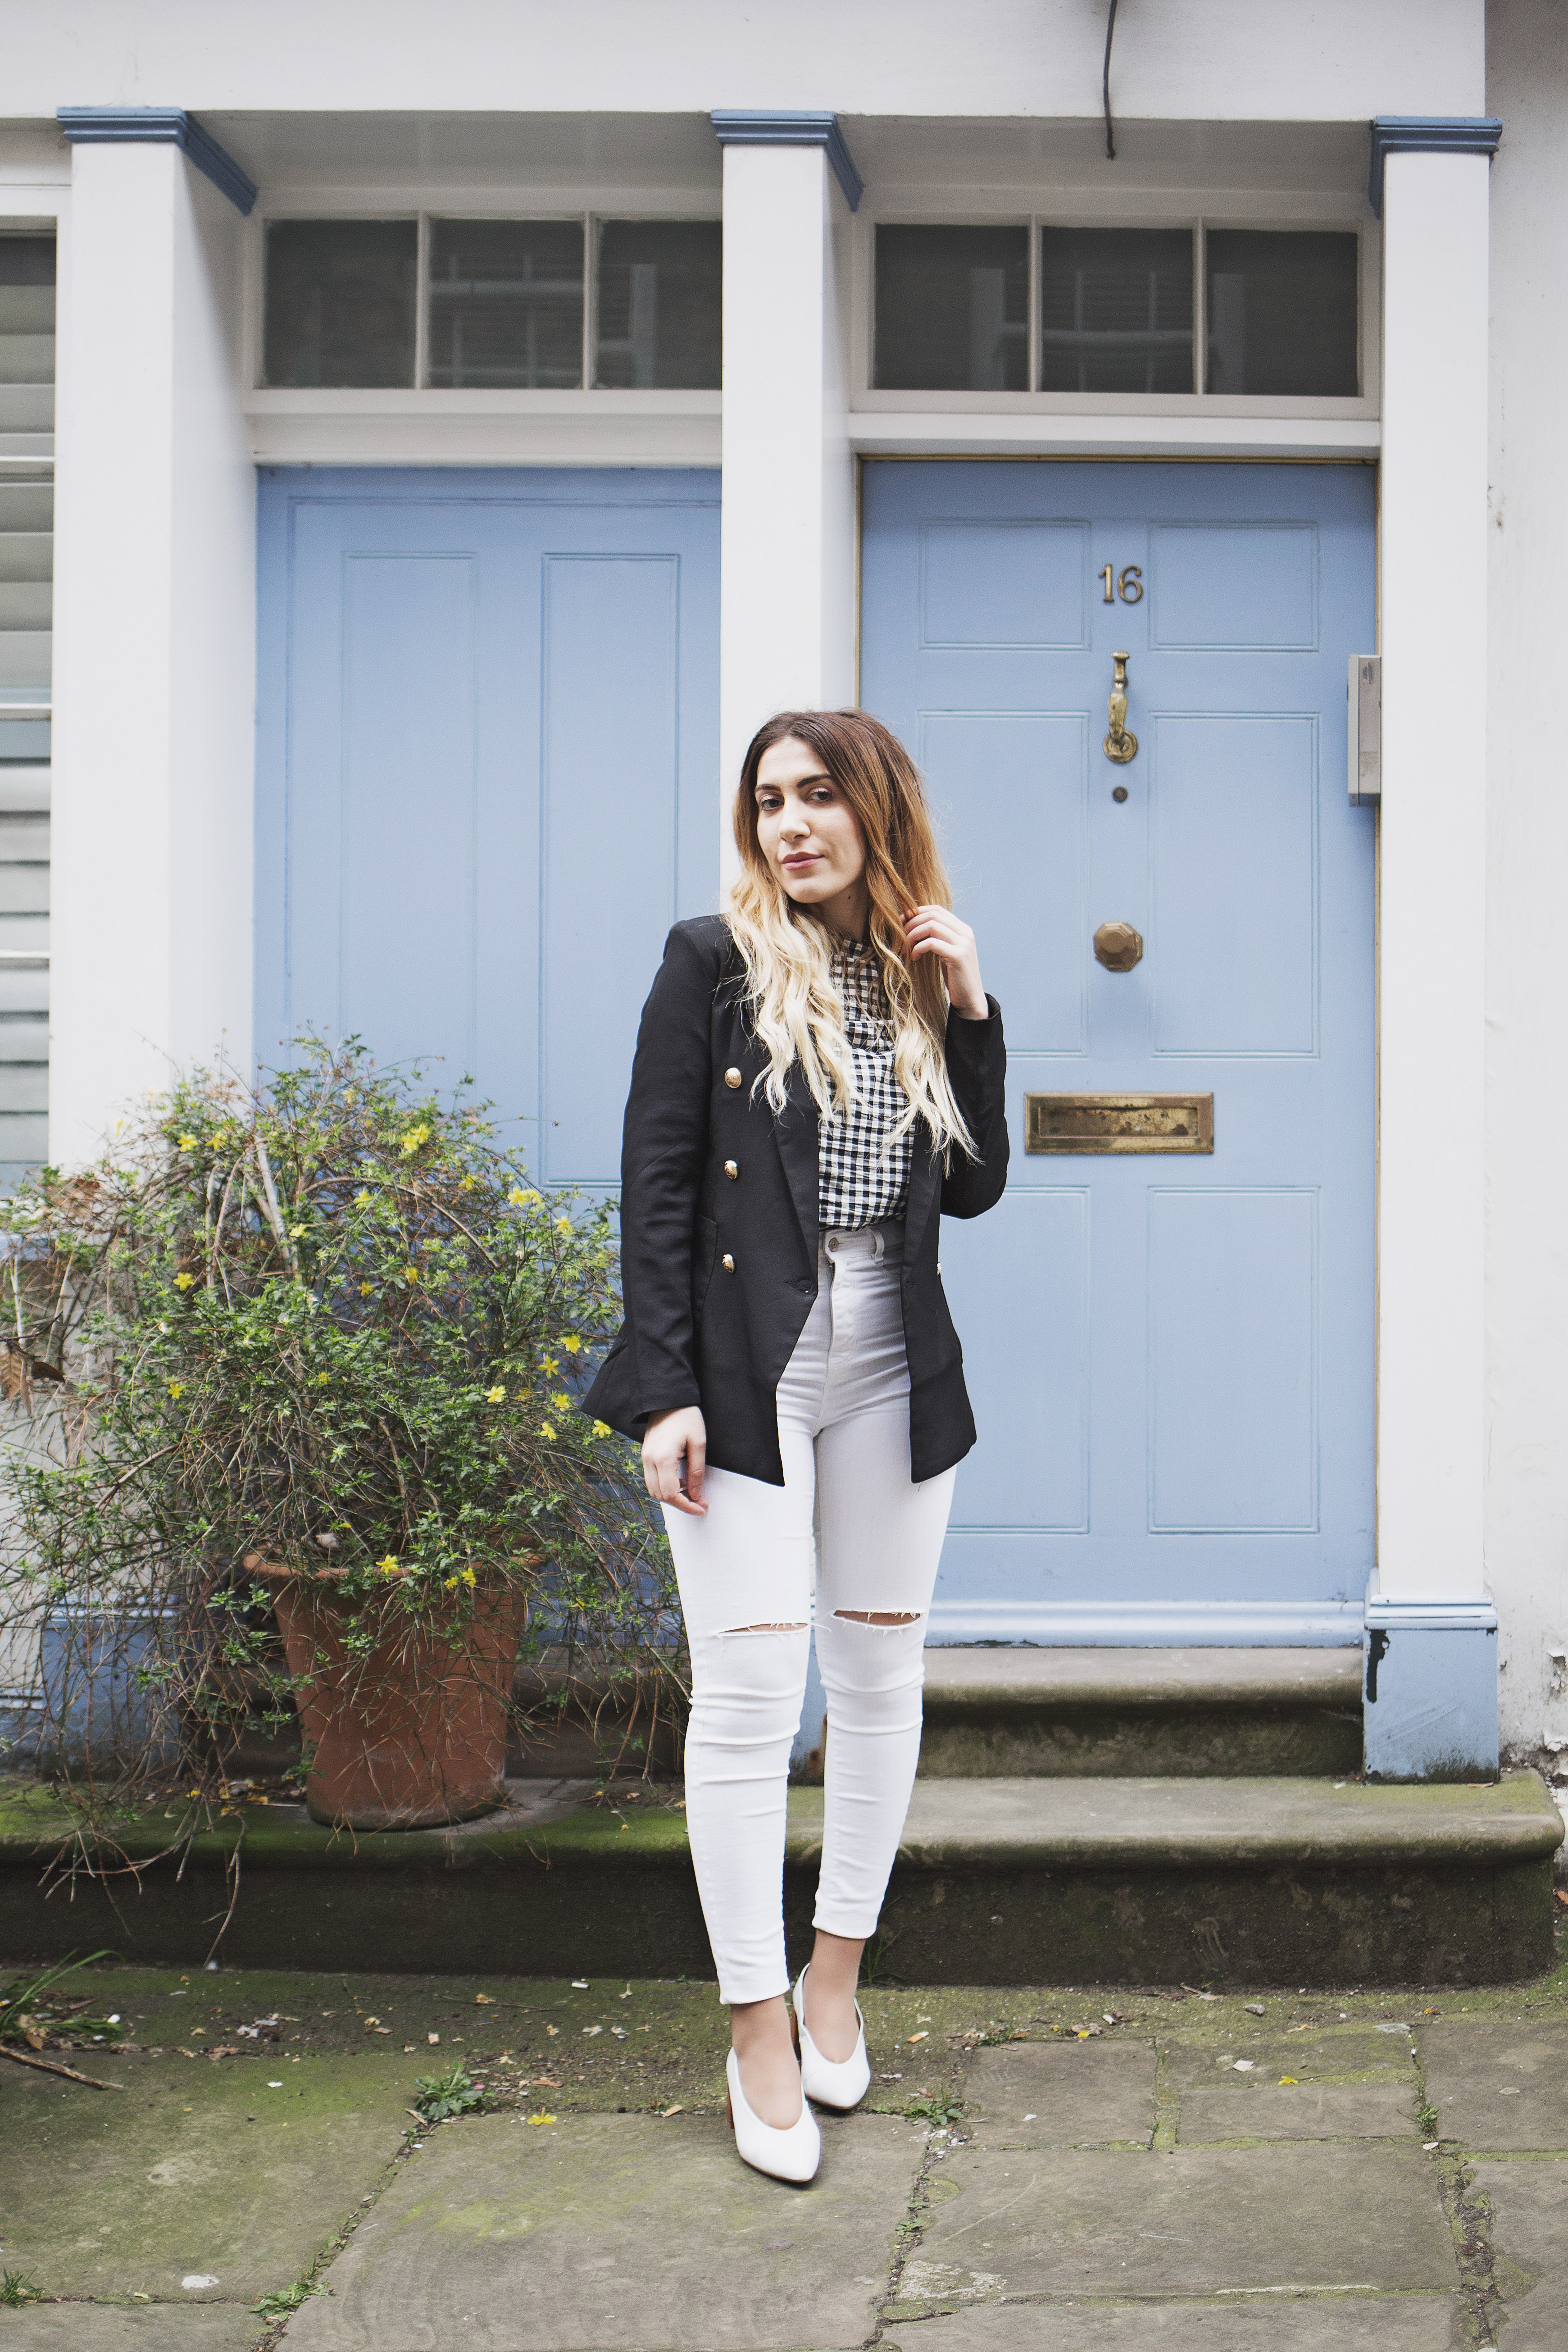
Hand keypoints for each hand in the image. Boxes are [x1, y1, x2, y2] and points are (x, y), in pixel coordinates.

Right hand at [642, 1406, 707, 1515]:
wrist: (668, 1398)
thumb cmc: (686, 1417)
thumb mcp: (699, 1443)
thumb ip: (697, 1471)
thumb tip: (695, 1494)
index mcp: (663, 1458)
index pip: (671, 1494)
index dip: (687, 1505)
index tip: (702, 1508)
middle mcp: (649, 1460)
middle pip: (661, 1495)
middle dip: (681, 1503)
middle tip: (701, 1501)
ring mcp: (645, 1457)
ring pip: (654, 1489)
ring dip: (672, 1496)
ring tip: (691, 1490)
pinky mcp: (645, 1454)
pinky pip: (652, 1479)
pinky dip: (665, 1486)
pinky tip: (680, 1480)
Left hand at [903, 904, 987, 1018]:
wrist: (970, 998)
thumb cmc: (954, 976)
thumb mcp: (945, 952)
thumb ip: (937, 937)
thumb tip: (912, 924)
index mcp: (963, 929)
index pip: (937, 909)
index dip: (917, 913)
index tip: (902, 923)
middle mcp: (965, 933)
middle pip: (932, 915)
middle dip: (912, 923)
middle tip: (900, 937)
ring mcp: (963, 943)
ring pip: (931, 925)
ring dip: (913, 935)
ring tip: (906, 948)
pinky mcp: (958, 956)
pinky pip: (931, 943)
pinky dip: (918, 948)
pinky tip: (914, 957)